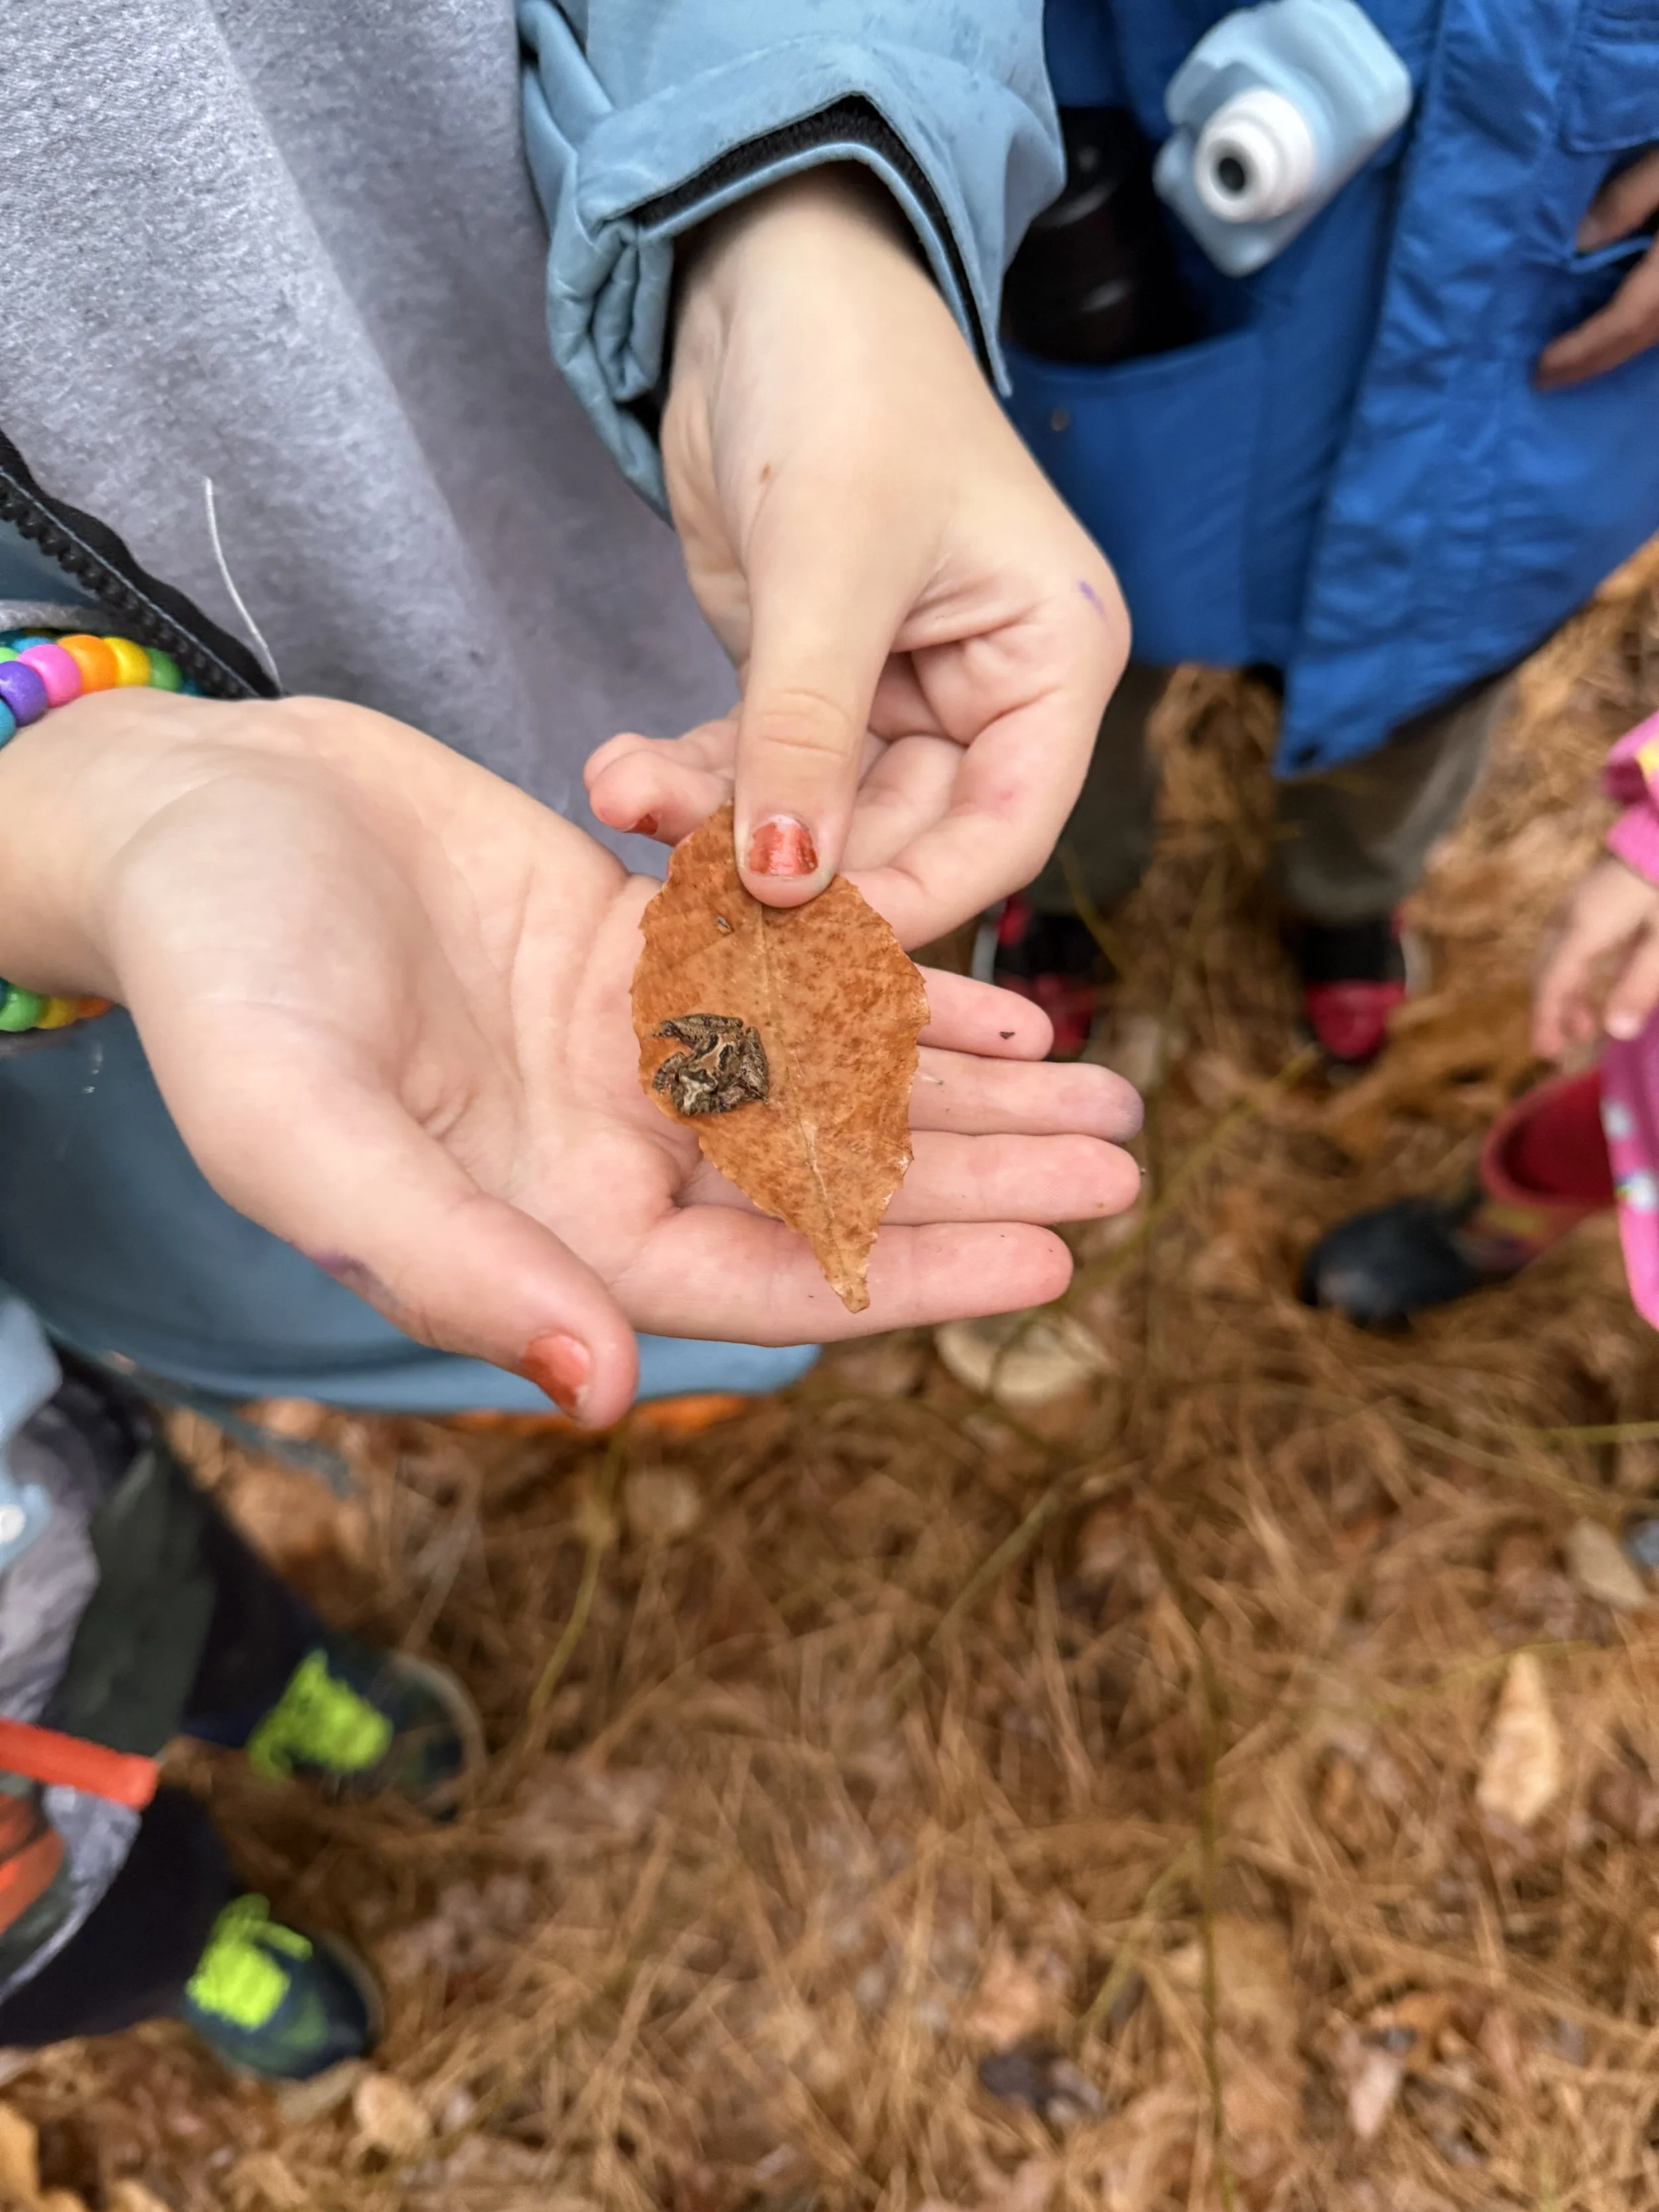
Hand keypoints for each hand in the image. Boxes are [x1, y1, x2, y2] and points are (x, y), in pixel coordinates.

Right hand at [0, 692, 1142, 1424]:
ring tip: (1102, 1088)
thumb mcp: (303, 1130)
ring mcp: (624, 1048)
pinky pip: (793, 979)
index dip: (907, 1278)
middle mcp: (601, 1149)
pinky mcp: (631, 947)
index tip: (1049, 1265)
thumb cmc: (215, 975)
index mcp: (538, 1223)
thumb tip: (602, 1384)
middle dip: (979, 1178)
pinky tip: (999, 998)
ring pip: (834, 1083)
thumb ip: (446, 1260)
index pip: (760, 1278)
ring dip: (967, 1086)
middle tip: (1124, 1165)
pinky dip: (893, 985)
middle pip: (830, 1184)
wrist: (186, 814)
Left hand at [584, 168, 1129, 947]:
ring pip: (812, 811)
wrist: (759, 280)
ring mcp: (890, 693)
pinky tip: (619, 778)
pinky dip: (690, 782)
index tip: (816, 949)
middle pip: (901, 836)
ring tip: (623, 801)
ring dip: (716, 823)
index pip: (1002, 830)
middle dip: (792, 865)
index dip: (914, 900)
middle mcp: (984, 693)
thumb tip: (789, 882)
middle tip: (688, 901)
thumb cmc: (846, 382)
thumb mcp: (831, 562)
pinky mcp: (804, 684)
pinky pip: (754, 767)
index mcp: (1049, 660)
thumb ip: (809, 729)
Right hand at [1534, 853, 1658, 1056]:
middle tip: (1564, 1044)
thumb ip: (1639, 985)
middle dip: (1554, 1008)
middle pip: (1548, 968)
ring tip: (1585, 1021)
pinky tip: (1601, 976)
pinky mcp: (1598, 892)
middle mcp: (1573, 914)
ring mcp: (1582, 900)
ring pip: (1559, 953)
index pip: (1553, 982)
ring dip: (1567, 989)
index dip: (1547, 1019)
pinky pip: (1574, 938)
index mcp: (1584, 928)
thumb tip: (1617, 1031)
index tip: (1545, 1053)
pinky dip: (1579, 967)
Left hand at [1536, 148, 1658, 390]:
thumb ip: (1628, 199)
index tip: (1540, 371)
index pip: (1625, 321)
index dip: (1583, 351)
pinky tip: (1623, 328)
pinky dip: (1645, 329)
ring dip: (1619, 350)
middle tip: (1548, 379)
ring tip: (1578, 360)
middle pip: (1642, 337)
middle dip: (1594, 362)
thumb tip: (1580, 242)